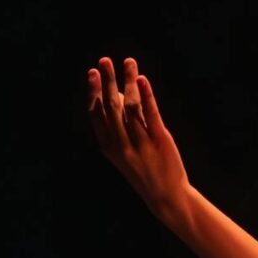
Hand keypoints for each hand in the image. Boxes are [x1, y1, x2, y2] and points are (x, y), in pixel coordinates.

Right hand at [87, 57, 191, 222]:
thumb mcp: (124, 152)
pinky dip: (146, 95)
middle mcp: (121, 143)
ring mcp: (140, 142)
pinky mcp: (160, 140)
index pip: (96, 114)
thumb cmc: (144, 171)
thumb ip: (118, 127)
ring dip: (128, 81)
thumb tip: (117, 95)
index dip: (93, 92)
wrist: (165, 196)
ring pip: (131, 106)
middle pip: (112, 106)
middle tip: (104, 60)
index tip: (92, 72)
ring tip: (128, 62)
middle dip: (106, 81)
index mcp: (109, 146)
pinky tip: (142, 80)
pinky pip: (151, 114)